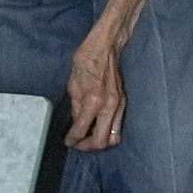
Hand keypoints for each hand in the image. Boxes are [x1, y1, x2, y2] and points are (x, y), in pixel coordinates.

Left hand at [63, 26, 125, 151]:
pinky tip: (98, 127)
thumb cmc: (87, 61)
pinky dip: (107, 131)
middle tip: (79, 144)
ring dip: (100, 141)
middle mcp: (108, 106)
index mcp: (93, 101)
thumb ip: (75, 107)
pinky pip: (117, 125)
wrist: (106, 47)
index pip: (82, 130)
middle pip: (102, 141)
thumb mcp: (73, 84)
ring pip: (114, 137)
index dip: (73, 139)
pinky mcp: (124, 102)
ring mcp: (119, 105)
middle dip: (88, 146)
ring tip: (89, 139)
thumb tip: (76, 122)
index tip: (68, 141)